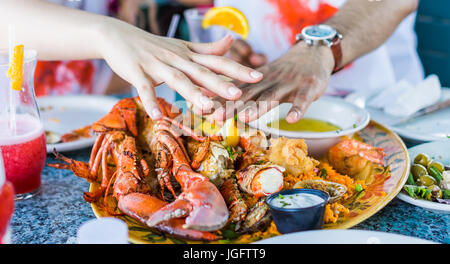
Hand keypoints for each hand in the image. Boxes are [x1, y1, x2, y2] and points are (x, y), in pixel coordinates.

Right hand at [96, 18, 262, 118]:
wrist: (118, 36)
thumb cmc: (154, 45)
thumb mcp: (183, 47)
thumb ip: (208, 48)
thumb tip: (232, 40)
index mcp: (189, 55)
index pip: (217, 61)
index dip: (237, 69)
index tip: (258, 76)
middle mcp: (176, 59)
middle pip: (201, 72)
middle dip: (220, 83)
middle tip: (239, 94)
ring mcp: (157, 65)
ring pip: (177, 80)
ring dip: (192, 93)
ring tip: (208, 108)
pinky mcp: (137, 72)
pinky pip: (144, 88)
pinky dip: (150, 101)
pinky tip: (157, 117)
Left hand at [210, 42, 334, 122]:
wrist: (313, 54)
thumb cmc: (282, 74)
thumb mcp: (260, 81)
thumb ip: (240, 92)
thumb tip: (210, 100)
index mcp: (255, 82)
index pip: (233, 92)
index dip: (217, 101)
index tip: (199, 110)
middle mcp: (268, 82)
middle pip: (248, 95)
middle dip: (231, 106)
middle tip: (215, 116)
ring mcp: (288, 85)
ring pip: (272, 97)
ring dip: (259, 107)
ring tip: (246, 118)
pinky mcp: (307, 88)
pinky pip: (302, 100)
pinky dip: (298, 109)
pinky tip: (291, 120)